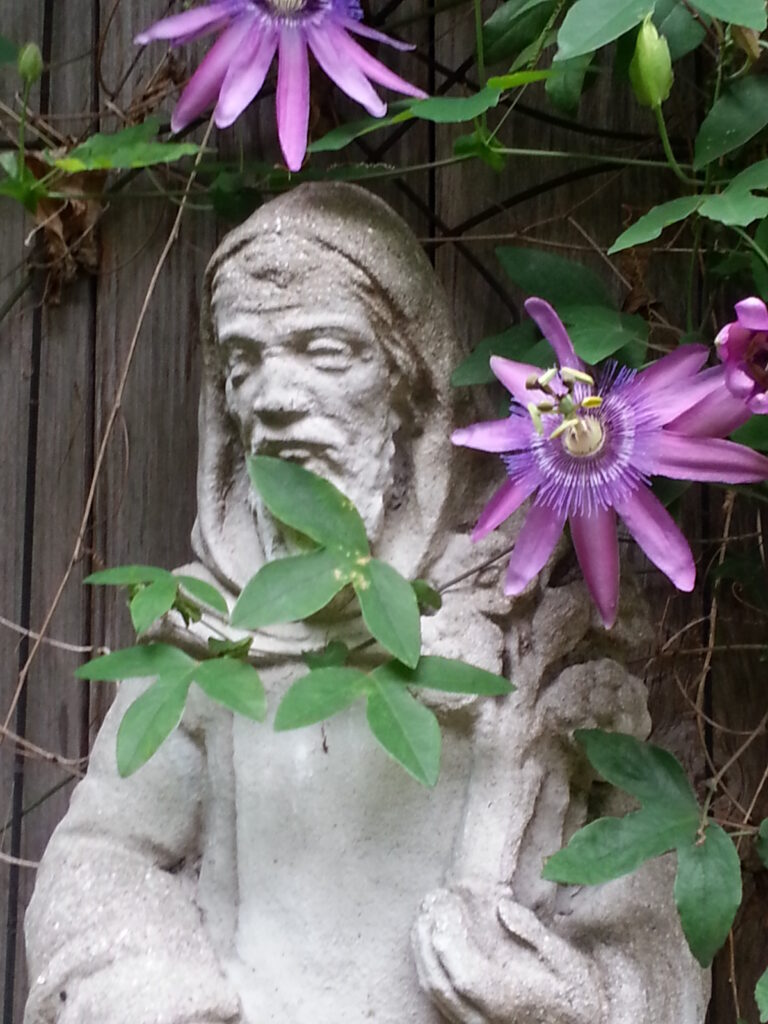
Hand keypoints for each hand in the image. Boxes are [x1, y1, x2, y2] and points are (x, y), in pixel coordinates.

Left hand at [413, 886, 605, 1023]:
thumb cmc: (577, 994)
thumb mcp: (566, 960)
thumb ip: (533, 933)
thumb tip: (502, 905)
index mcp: (508, 1001)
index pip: (464, 974)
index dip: (447, 938)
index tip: (444, 902)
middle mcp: (484, 1019)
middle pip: (439, 982)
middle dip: (428, 936)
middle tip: (430, 899)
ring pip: (434, 991)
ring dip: (422, 950)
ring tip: (425, 913)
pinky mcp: (470, 1023)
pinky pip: (438, 996)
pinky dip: (428, 965)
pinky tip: (431, 940)